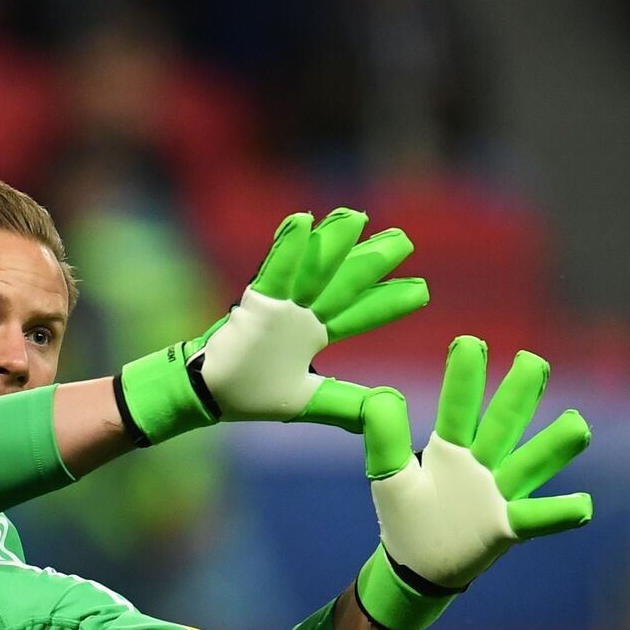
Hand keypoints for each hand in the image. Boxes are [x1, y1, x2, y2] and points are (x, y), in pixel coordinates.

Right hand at [117, 209, 426, 444]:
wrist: (207, 395)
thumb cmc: (250, 394)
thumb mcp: (306, 401)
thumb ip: (343, 403)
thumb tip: (386, 413)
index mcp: (315, 334)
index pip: (359, 314)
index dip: (388, 301)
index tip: (422, 291)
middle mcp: (303, 314)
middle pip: (344, 282)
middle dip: (373, 262)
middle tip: (404, 240)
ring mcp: (280, 305)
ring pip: (314, 269)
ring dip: (334, 242)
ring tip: (357, 216)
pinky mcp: (255, 302)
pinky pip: (275, 271)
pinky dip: (288, 248)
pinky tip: (303, 221)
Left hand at [355, 336, 592, 629]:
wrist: (417, 564)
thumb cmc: (406, 513)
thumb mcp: (388, 473)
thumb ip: (385, 437)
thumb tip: (381, 396)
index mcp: (450, 445)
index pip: (458, 407)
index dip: (463, 380)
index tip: (470, 343)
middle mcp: (481, 461)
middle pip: (503, 423)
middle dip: (517, 395)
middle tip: (533, 362)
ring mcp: (497, 492)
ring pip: (529, 463)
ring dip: (553, 446)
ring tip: (577, 424)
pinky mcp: (506, 526)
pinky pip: (535, 517)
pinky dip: (558, 512)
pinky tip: (584, 505)